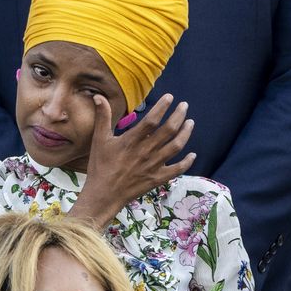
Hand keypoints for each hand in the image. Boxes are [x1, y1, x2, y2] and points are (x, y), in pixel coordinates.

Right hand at [66, 94, 196, 227]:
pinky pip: (177, 169)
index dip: (163, 107)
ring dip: (186, 133)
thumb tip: (98, 96)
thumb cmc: (100, 166)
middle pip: (169, 130)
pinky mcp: (158, 178)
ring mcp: (154, 165)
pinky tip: (193, 155)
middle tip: (185, 106)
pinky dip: (187, 162)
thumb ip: (102, 117)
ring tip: (191, 123)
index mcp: (132, 140)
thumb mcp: (99, 140)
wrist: (103, 194)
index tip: (170, 97)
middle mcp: (146, 151)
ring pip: (176, 146)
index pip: (152, 120)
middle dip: (179, 115)